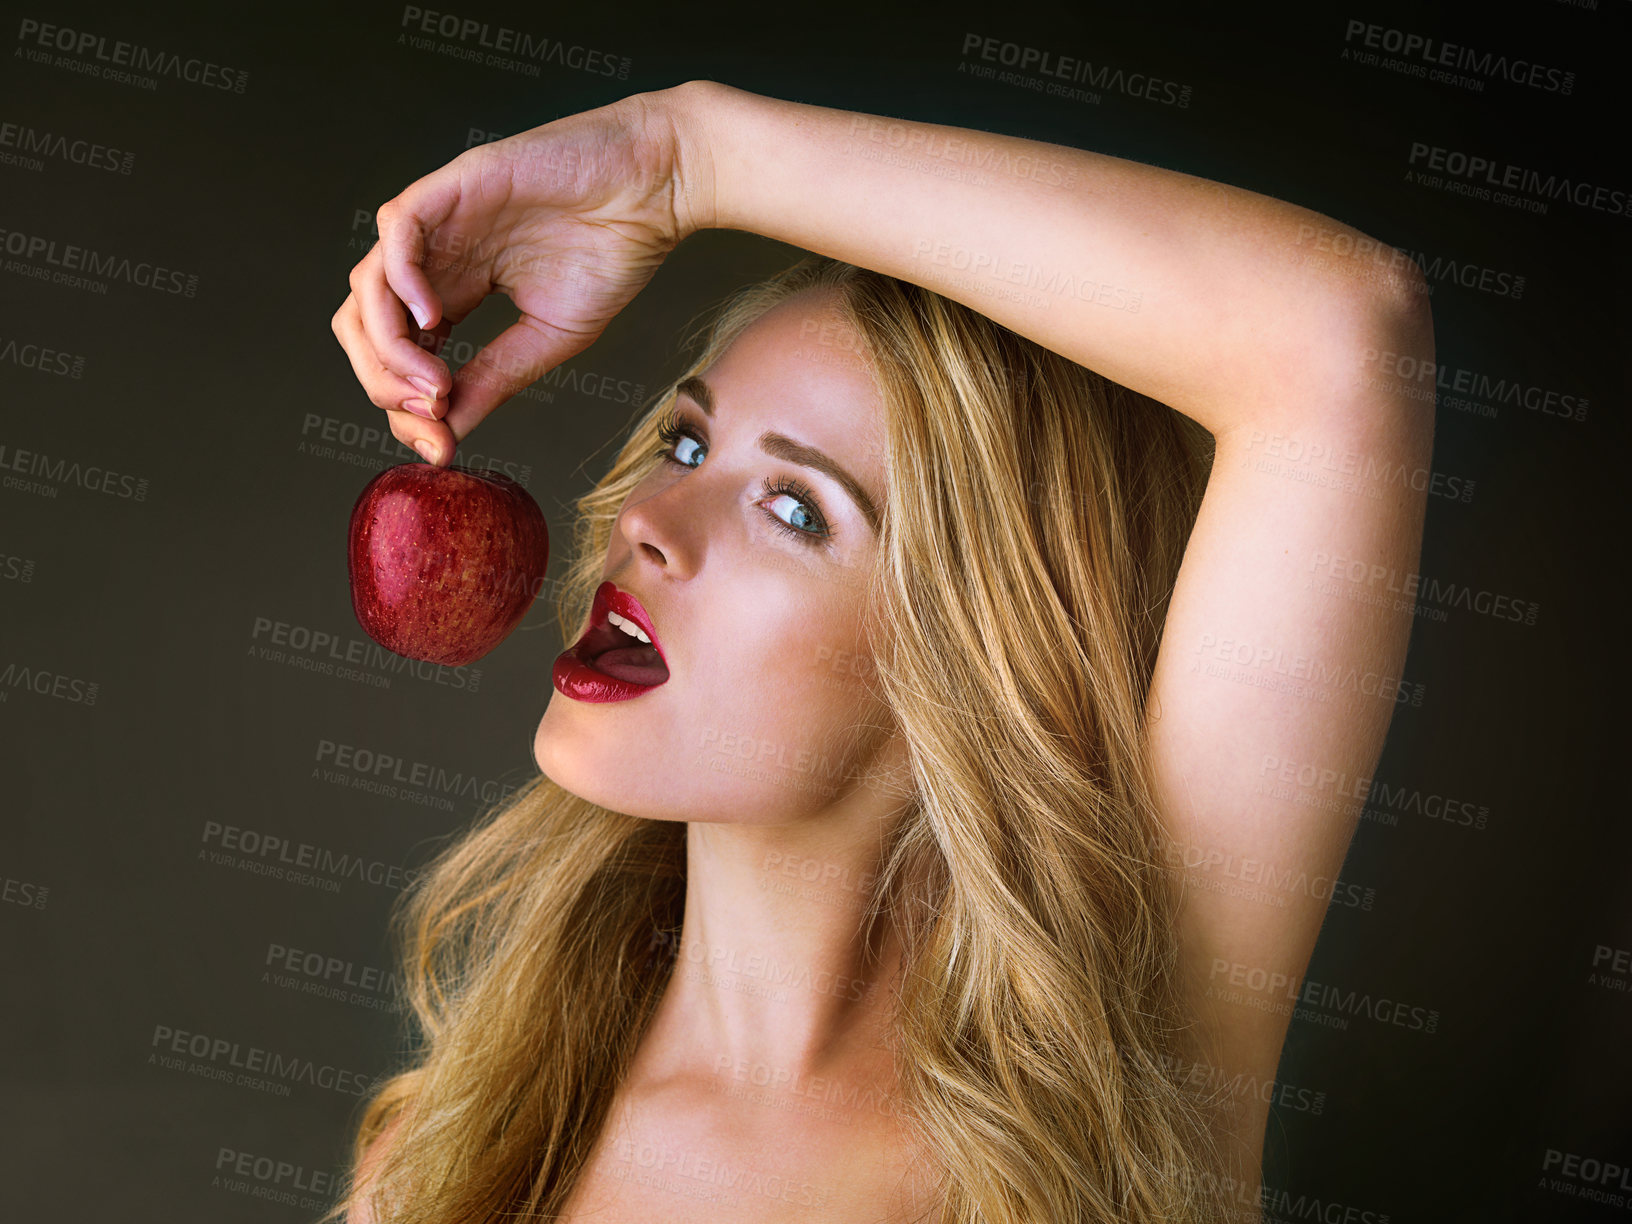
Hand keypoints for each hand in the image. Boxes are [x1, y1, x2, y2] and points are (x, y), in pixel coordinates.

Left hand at [330, 85, 707, 465]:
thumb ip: (494, 379)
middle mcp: (436, 257)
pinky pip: (398, 230)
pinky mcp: (453, 185)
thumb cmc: (613, 252)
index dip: (402, 402)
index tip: (438, 442)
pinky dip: (401, 281)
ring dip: (389, 345)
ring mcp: (440, 220)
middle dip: (380, 379)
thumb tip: (445, 434)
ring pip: (369, 283)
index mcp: (455, 290)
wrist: (655, 187)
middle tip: (426, 414)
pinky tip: (433, 321)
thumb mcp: (548, 337)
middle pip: (364, 321)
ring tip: (433, 383)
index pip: (398, 350)